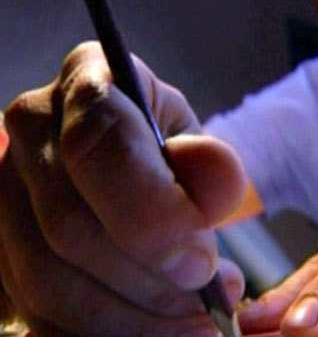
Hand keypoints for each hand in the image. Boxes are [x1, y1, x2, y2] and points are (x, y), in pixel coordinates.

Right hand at [0, 42, 246, 335]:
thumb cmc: (167, 154)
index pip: (99, 144)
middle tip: (209, 301)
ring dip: (131, 318)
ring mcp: (3, 190)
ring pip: (48, 279)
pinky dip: (100, 332)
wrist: (133, 170)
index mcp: (87, 83)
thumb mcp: (199, 148)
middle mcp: (32, 130)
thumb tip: (218, 179)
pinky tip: (149, 331)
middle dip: (149, 280)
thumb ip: (210, 164)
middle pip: (70, 226)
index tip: (202, 264)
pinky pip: (36, 311)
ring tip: (192, 320)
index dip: (152, 214)